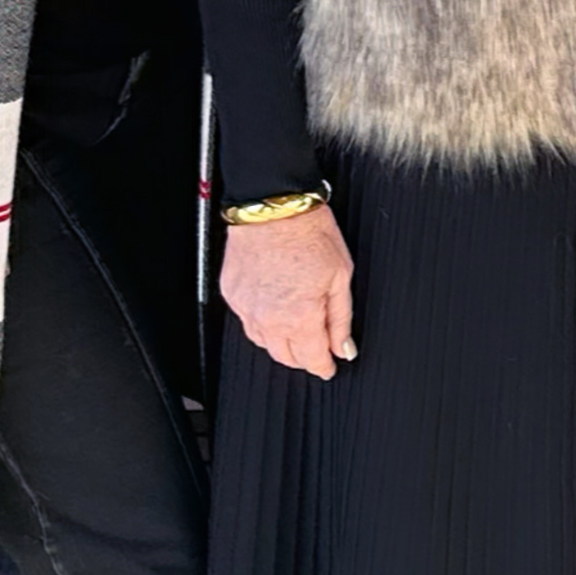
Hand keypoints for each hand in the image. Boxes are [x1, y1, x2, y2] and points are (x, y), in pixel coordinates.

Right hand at [222, 208, 355, 379]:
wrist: (274, 206)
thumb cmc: (308, 232)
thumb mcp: (340, 277)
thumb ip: (341, 320)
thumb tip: (344, 348)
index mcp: (299, 317)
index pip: (311, 359)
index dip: (323, 367)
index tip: (329, 368)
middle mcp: (268, 318)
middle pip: (285, 357)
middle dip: (303, 358)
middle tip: (316, 350)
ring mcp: (245, 307)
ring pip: (263, 343)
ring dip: (281, 343)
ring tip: (296, 328)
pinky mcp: (231, 294)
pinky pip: (247, 321)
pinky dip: (261, 323)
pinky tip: (274, 310)